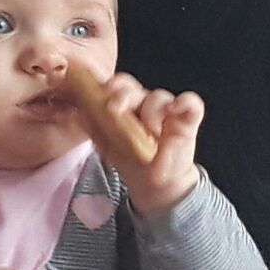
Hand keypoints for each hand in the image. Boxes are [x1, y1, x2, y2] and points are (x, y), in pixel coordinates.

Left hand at [81, 72, 203, 215]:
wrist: (155, 184)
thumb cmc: (132, 159)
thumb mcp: (109, 147)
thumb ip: (95, 130)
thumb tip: (79, 114)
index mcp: (127, 106)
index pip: (119, 87)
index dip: (111, 86)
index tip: (103, 91)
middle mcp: (146, 104)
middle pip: (136, 88)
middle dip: (124, 94)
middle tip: (116, 107)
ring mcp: (167, 110)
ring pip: (159, 97)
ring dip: (151, 111)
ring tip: (149, 131)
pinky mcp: (188, 119)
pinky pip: (191, 103)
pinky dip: (185, 102)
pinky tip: (176, 108)